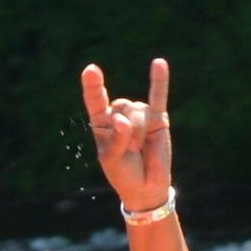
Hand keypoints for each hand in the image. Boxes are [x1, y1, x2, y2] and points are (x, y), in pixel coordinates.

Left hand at [81, 57, 175, 215]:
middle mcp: (119, 115)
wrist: (146, 187)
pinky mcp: (158, 119)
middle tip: (130, 150)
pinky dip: (159, 81)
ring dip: (139, 132)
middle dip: (126, 131)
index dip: (93, 86)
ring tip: (140, 148)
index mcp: (102, 123)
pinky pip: (159, 97)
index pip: (95, 101)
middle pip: (121, 106)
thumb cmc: (123, 173)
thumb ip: (117, 139)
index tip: (91, 70)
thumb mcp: (113, 159)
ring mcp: (139, 115)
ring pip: (138, 110)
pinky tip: (159, 64)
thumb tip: (123, 119)